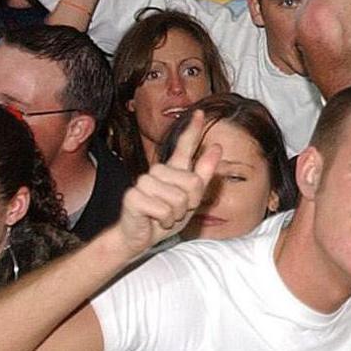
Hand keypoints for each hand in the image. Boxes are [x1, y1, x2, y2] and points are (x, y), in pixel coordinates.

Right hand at [113, 110, 219, 256]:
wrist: (140, 238)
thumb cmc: (164, 218)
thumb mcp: (190, 199)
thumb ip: (203, 174)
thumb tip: (217, 146)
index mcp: (172, 170)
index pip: (184, 146)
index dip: (193, 130)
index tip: (201, 112)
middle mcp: (157, 171)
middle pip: (192, 182)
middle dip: (190, 203)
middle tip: (175, 212)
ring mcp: (143, 182)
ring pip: (179, 198)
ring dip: (176, 214)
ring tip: (164, 216)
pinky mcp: (133, 196)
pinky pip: (165, 209)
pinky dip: (165, 220)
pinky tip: (155, 220)